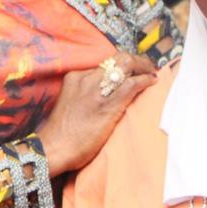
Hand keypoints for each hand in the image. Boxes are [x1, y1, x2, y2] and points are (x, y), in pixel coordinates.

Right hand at [36, 52, 156, 177]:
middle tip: (148, 67)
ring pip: (126, 66)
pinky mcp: (109, 103)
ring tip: (152, 73)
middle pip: (117, 59)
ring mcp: (98, 88)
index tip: (131, 70)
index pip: (105, 64)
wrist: (54, 148)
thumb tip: (103, 97)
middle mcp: (86, 78)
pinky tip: (152, 82)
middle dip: (136, 60)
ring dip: (143, 67)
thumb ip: (84, 95)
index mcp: (75, 77)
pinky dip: (145, 80)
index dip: (121, 66)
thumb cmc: (61, 134)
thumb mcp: (70, 104)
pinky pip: (132, 84)